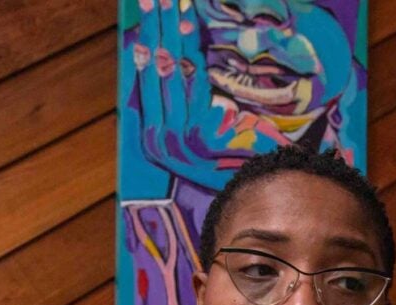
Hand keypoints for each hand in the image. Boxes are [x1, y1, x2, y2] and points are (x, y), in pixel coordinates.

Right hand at [129, 0, 290, 190]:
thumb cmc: (224, 163)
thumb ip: (175, 103)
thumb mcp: (192, 133)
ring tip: (173, 4)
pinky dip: (193, 55)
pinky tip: (191, 30)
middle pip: (156, 71)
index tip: (145, 11)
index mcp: (151, 137)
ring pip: (174, 73)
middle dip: (156, 30)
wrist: (251, 195)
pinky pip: (195, 84)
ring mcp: (180, 138)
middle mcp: (160, 139)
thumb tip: (160, 58)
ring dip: (174, 34)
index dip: (145, 42)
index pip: (144, 79)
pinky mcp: (201, 136)